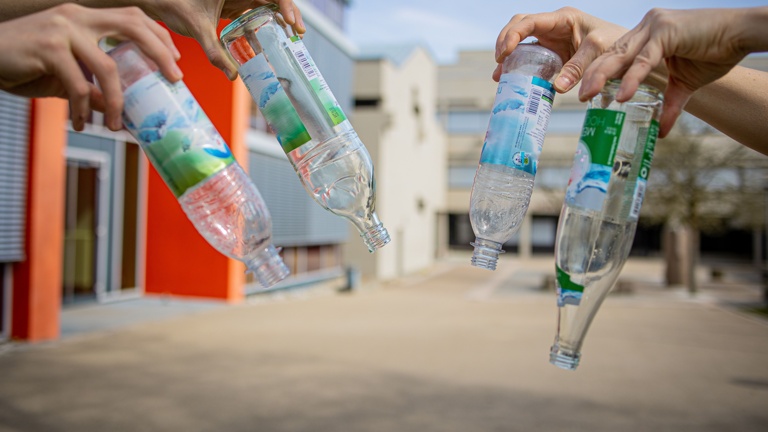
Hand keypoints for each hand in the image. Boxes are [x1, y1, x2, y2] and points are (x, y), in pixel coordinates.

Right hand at [0, 3, 181, 131]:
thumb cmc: (25, 64)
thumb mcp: (66, 74)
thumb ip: (94, 87)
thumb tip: (123, 112)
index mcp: (85, 17)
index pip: (132, 17)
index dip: (158, 36)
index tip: (175, 60)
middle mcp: (77, 17)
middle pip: (132, 27)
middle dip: (159, 53)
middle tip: (174, 80)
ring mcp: (63, 30)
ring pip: (108, 68)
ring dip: (117, 102)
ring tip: (115, 126)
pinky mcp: (48, 48)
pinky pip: (78, 86)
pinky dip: (83, 109)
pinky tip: (80, 123)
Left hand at [147, 0, 305, 79]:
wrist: (159, 1)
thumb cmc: (174, 5)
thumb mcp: (198, 30)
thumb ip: (215, 53)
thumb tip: (233, 75)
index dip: (286, 5)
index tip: (291, 23)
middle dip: (290, 13)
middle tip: (297, 34)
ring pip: (269, 3)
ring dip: (282, 18)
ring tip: (292, 37)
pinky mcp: (235, 5)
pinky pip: (258, 11)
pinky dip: (268, 23)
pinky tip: (273, 39)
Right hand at [494, 7, 627, 92]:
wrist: (628, 52)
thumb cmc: (616, 43)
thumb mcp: (599, 52)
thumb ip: (579, 67)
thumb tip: (558, 87)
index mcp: (562, 19)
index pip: (529, 21)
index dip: (512, 34)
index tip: (504, 53)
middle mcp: (553, 26)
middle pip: (519, 26)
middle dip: (504, 41)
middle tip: (499, 62)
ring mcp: (551, 40)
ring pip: (521, 42)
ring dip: (508, 57)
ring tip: (499, 75)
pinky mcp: (552, 54)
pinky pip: (529, 57)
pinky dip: (519, 68)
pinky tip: (510, 80)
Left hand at [579, 7, 766, 137]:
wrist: (742, 35)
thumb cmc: (714, 53)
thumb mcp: (684, 85)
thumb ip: (669, 105)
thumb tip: (660, 133)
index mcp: (645, 37)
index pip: (614, 56)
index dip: (597, 74)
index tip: (584, 94)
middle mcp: (645, 28)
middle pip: (610, 54)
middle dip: (590, 76)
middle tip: (577, 97)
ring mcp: (654, 27)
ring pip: (621, 55)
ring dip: (601, 77)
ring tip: (587, 96)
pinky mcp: (667, 32)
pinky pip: (645, 60)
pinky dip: (632, 78)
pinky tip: (622, 95)